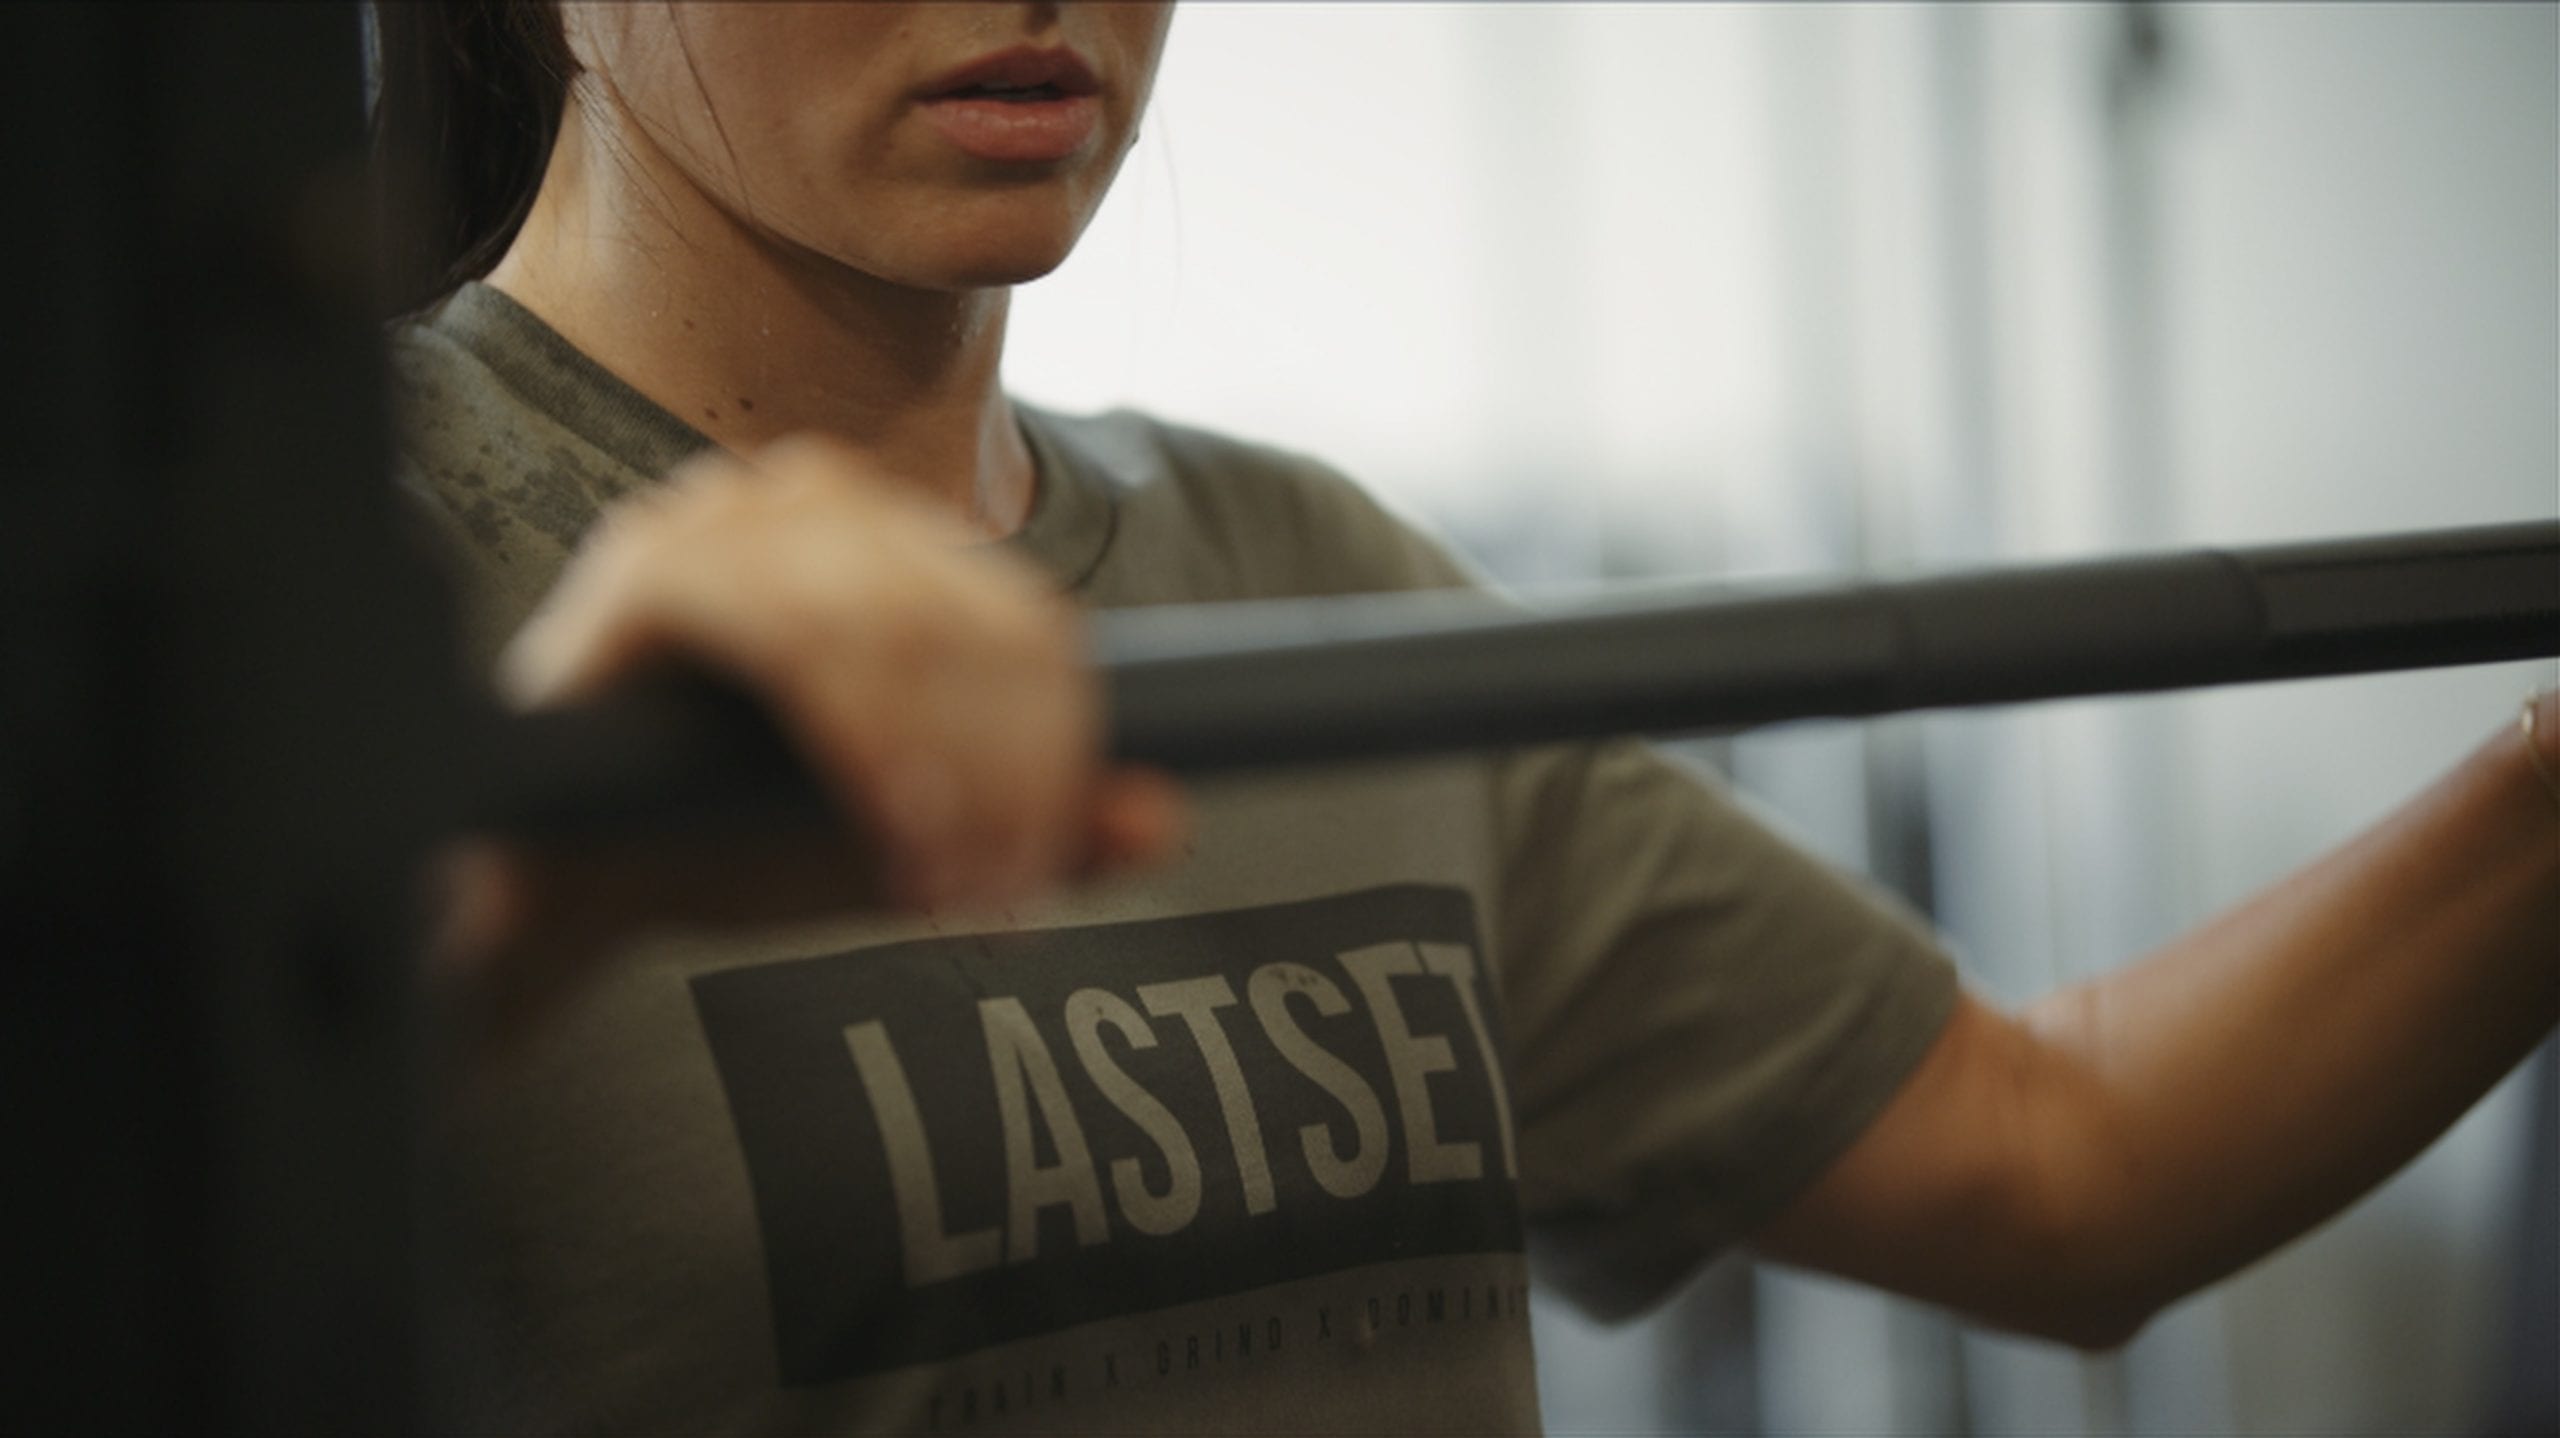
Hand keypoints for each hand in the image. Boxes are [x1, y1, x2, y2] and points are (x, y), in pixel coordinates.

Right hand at [434, 435, 1184, 1041]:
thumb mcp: (906, 840)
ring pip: (898, 626)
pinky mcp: (650, 564)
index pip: (1029, 622)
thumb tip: (1164, 821)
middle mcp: (815, 500)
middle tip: (1001, 890)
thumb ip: (1030, 831)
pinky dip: (861, 739)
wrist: (558, 875)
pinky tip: (885, 827)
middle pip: (976, 624)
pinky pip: (795, 635)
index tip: (1052, 863)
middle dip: (1007, 771)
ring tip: (946, 878)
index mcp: (888, 540)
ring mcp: (725, 517)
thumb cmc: (726, 836)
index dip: (1061, 747)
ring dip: (941, 767)